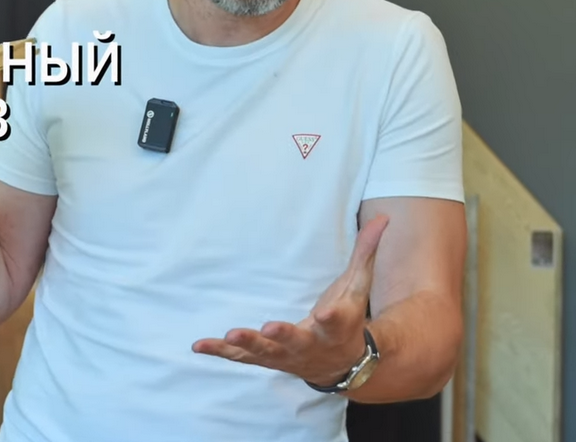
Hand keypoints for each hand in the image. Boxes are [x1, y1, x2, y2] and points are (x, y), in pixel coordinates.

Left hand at [192, 214, 389, 386]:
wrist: (340, 364)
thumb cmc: (347, 319)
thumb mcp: (358, 287)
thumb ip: (366, 253)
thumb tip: (384, 218)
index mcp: (336, 327)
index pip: (336, 321)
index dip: (332, 318)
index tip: (325, 313)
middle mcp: (310, 345)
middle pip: (295, 341)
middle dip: (282, 335)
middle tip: (268, 328)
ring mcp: (285, 355)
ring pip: (265, 352)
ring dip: (247, 345)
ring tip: (230, 335)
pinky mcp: (265, 358)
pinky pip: (240, 358)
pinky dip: (221, 352)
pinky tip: (199, 345)